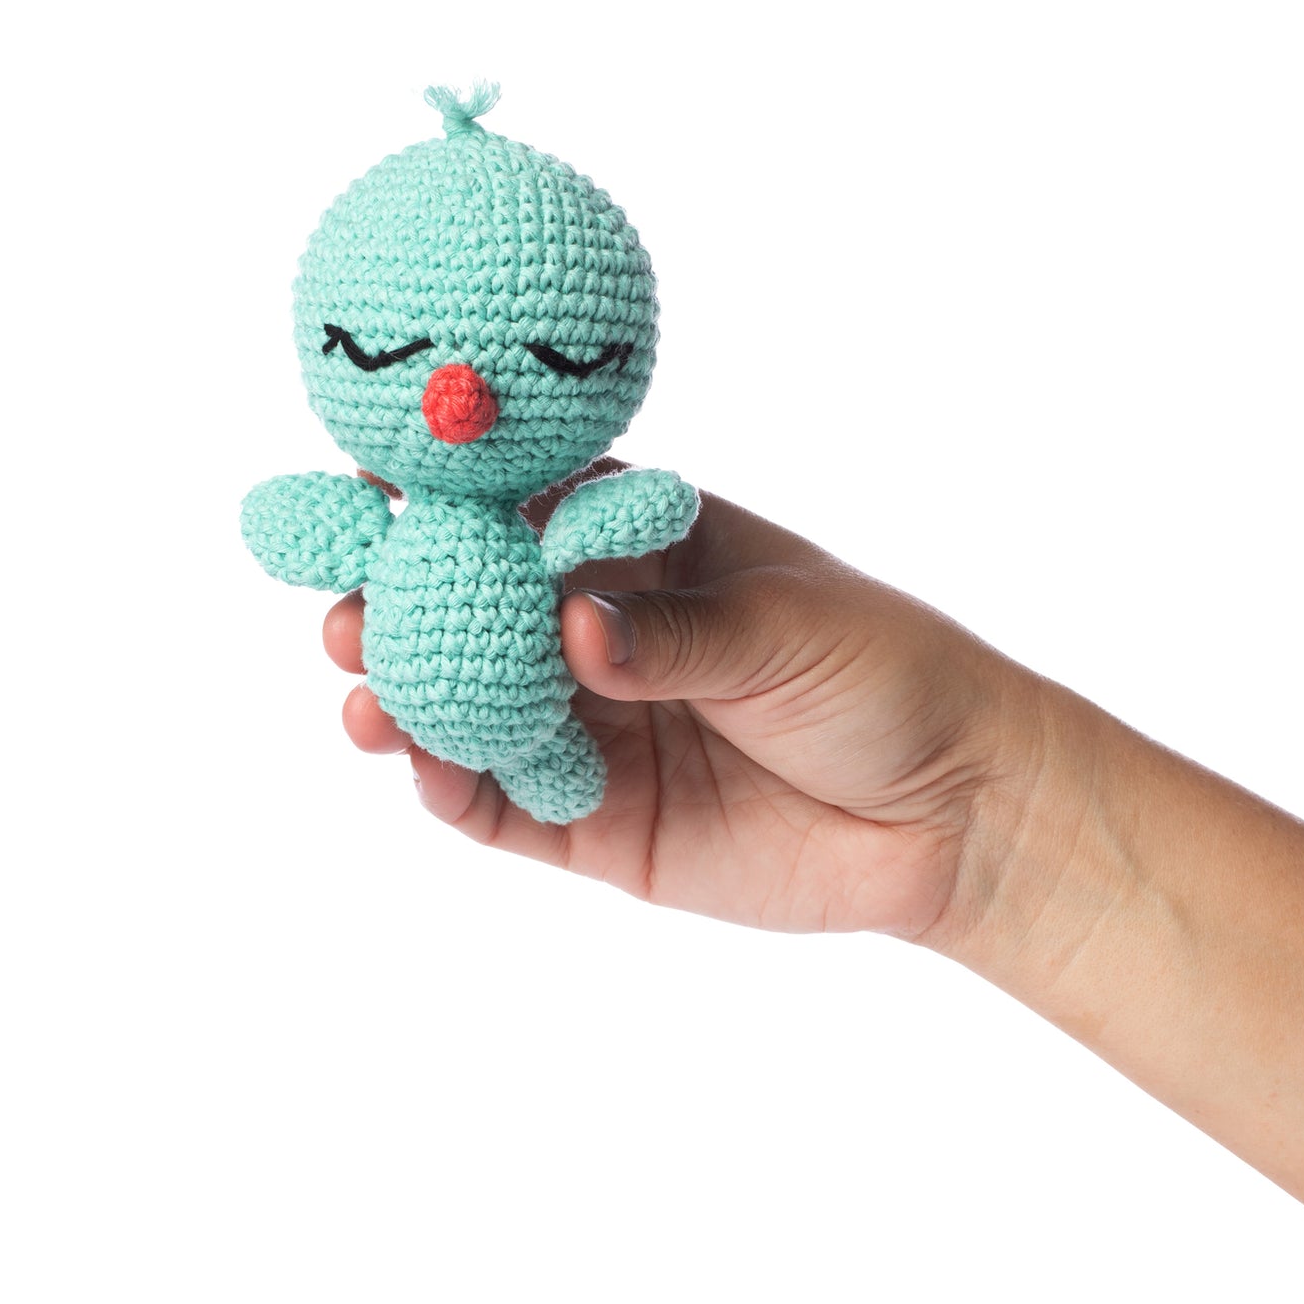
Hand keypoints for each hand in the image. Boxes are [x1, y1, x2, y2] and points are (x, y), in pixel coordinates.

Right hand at [321, 468, 1045, 942]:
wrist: (955, 814)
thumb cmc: (888, 678)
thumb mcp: (787, 629)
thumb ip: (673, 634)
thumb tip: (573, 632)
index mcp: (647, 552)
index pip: (529, 510)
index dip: (450, 496)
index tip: (373, 481)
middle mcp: (603, 634)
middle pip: (476, 614)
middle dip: (405, 606)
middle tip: (347, 607)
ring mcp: (595, 730)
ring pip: (474, 710)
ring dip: (409, 697)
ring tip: (364, 688)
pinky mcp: (599, 823)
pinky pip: (506, 805)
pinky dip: (455, 786)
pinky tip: (423, 765)